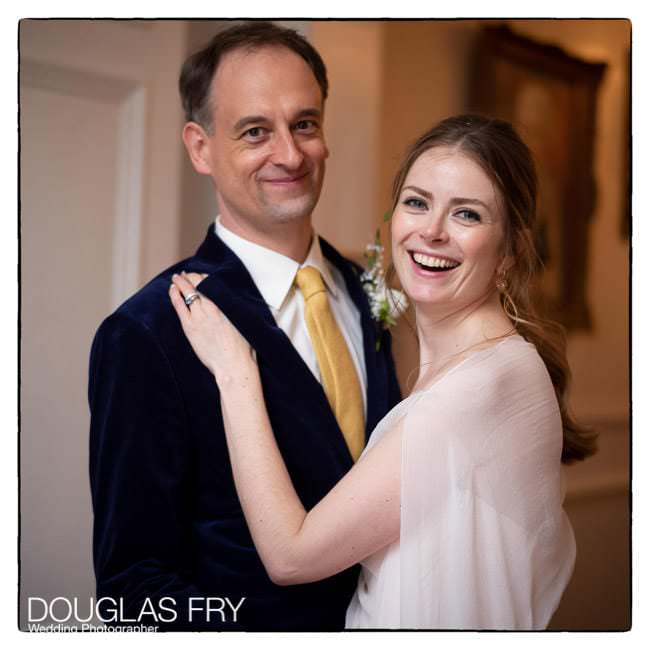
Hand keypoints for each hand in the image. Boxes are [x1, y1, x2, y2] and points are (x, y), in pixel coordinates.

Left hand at [169, 272, 257, 389]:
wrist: (233, 364)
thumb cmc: (243, 348)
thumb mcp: (243, 322)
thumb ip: (235, 310)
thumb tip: (232, 304)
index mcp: (226, 303)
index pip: (211, 282)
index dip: (203, 277)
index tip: (201, 276)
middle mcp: (211, 306)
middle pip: (198, 283)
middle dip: (190, 277)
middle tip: (186, 275)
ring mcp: (199, 316)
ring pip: (187, 292)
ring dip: (180, 283)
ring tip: (176, 278)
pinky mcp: (190, 327)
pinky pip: (179, 305)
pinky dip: (175, 295)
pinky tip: (172, 289)